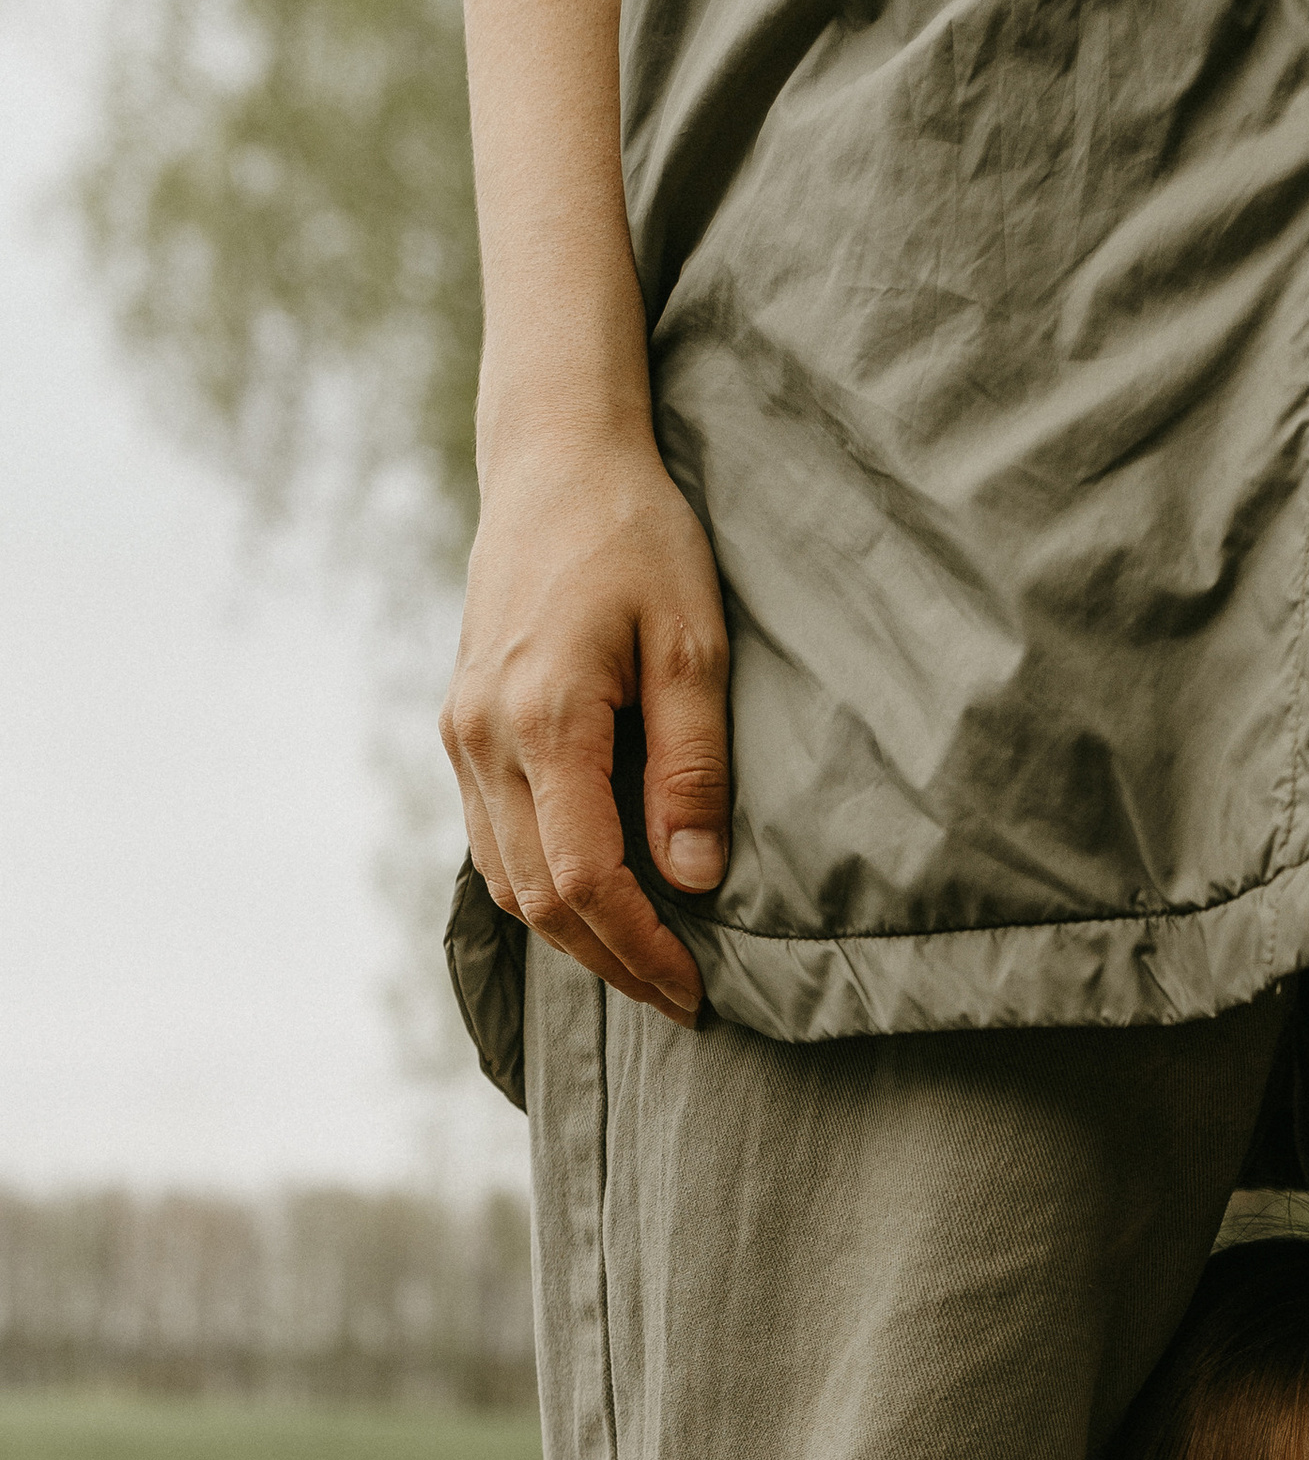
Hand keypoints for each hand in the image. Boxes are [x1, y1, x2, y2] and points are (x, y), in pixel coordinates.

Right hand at [441, 429, 730, 1025]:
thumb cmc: (637, 539)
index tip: (695, 988)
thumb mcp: (692, 644)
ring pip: (507, 879)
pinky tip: (597, 905)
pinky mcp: (461, 727)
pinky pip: (492, 840)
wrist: (554, 461)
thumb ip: (692, 765)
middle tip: (681, 998)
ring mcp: (462, 734)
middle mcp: (484, 737)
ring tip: (645, 964)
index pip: (584, 878)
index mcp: (544, 718)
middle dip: (611, 962)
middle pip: (539, 897)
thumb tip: (694, 880)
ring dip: (573, 937)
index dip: (640, 948)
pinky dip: (542, 889)